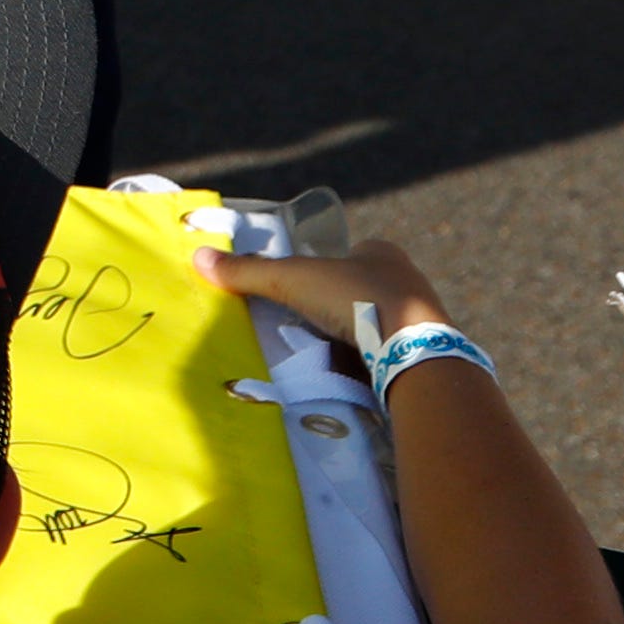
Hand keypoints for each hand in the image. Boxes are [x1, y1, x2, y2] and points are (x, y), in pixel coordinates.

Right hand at [199, 234, 455, 347]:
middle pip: (363, 287)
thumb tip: (199, 257)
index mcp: (381, 251)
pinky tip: (352, 371)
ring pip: (378, 321)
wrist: (413, 345)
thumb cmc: (356, 297)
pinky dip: (370, 359)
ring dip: (355, 334)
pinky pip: (389, 350)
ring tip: (325, 353)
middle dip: (338, 304)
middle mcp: (407, 278)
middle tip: (307, 324)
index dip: (325, 268)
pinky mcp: (424, 350)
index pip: (349, 253)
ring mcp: (420, 315)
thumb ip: (249, 271)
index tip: (303, 288)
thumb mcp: (292, 279)